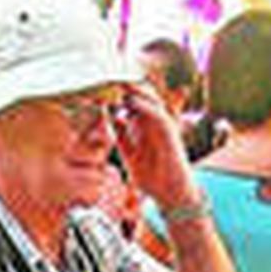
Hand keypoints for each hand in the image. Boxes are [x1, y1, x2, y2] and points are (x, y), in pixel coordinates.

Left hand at [112, 83, 191, 210]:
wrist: (171, 195)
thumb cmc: (153, 177)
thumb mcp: (130, 153)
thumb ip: (122, 135)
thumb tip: (111, 117)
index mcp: (145, 124)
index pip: (131, 99)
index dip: (117, 91)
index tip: (99, 84)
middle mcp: (155, 121)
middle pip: (141, 94)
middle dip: (124, 85)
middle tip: (105, 76)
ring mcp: (164, 125)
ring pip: (151, 99)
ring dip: (135, 89)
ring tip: (117, 81)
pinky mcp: (171, 133)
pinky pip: (158, 114)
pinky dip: (145, 106)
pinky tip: (132, 101)